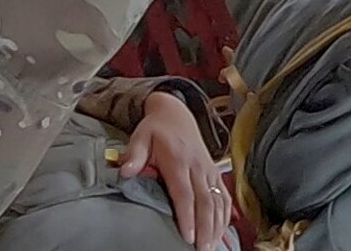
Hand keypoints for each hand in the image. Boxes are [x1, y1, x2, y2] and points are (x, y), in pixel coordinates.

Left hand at [120, 91, 230, 250]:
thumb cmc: (156, 128)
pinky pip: (224, 195)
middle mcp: (198, 167)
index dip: (188, 216)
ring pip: (218, 200)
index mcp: (179, 160)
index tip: (188, 236)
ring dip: (217, 224)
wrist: (176, 113)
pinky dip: (225, 214)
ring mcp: (208, 170)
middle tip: (203, 249)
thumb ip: (134, 154)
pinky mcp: (214, 172)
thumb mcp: (141, 135)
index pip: (184, 193)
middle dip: (206, 227)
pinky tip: (223, 231)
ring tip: (213, 246)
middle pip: (205, 201)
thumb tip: (125, 171)